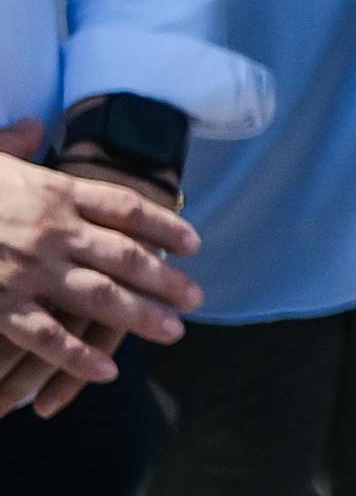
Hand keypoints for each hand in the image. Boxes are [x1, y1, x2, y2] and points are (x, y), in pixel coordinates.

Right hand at [0, 120, 198, 412]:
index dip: (163, 226)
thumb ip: (14, 143)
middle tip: (195, 298)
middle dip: (164, 279)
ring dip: (140, 316)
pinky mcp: (1, 304)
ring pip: (99, 297)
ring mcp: (28, 270)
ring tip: (172, 331)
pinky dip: (78, 356)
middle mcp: (52, 231)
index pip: (125, 208)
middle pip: (125, 256)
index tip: (192, 243)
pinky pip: (46, 335)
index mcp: (53, 191)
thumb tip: (33, 127)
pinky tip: (106, 370)